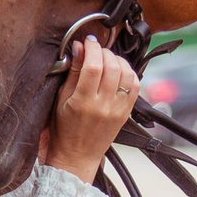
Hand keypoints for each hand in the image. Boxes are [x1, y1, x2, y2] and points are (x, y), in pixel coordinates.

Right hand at [40, 34, 138, 181]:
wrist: (78, 155)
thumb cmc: (64, 129)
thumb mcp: (60, 100)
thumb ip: (72, 73)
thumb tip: (78, 47)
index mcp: (83, 102)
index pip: (93, 66)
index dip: (92, 48)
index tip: (88, 41)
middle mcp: (104, 105)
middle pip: (112, 67)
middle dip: (104, 52)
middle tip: (96, 50)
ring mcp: (118, 109)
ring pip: (127, 74)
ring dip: (119, 60)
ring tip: (107, 59)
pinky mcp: (127, 113)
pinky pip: (136, 86)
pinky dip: (129, 73)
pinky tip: (119, 71)